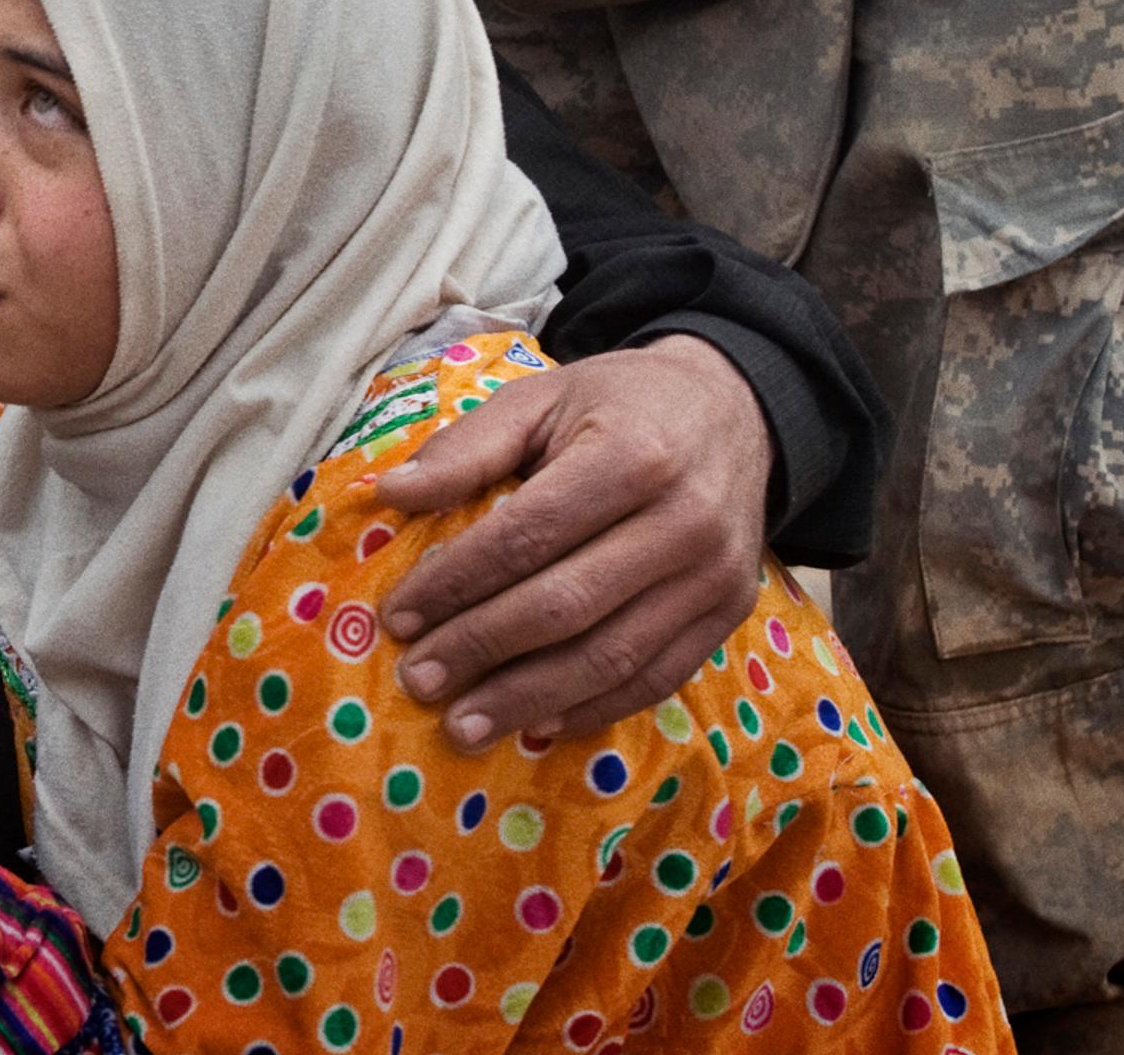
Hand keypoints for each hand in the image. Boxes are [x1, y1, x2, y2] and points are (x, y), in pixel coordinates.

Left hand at [374, 335, 772, 743]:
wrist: (733, 409)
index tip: (398, 617)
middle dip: (481, 649)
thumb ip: (467, 447)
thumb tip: (390, 495)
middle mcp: (683, 520)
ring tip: (463, 724)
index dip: (456, 583)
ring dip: (528, 698)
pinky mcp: (730, 613)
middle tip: (418, 680)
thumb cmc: (618, 405)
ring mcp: (714, 574)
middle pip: (565, 605)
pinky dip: (594, 709)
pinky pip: (657, 678)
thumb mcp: (541, 398)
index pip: (526, 536)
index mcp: (630, 454)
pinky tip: (537, 723)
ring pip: (611, 656)